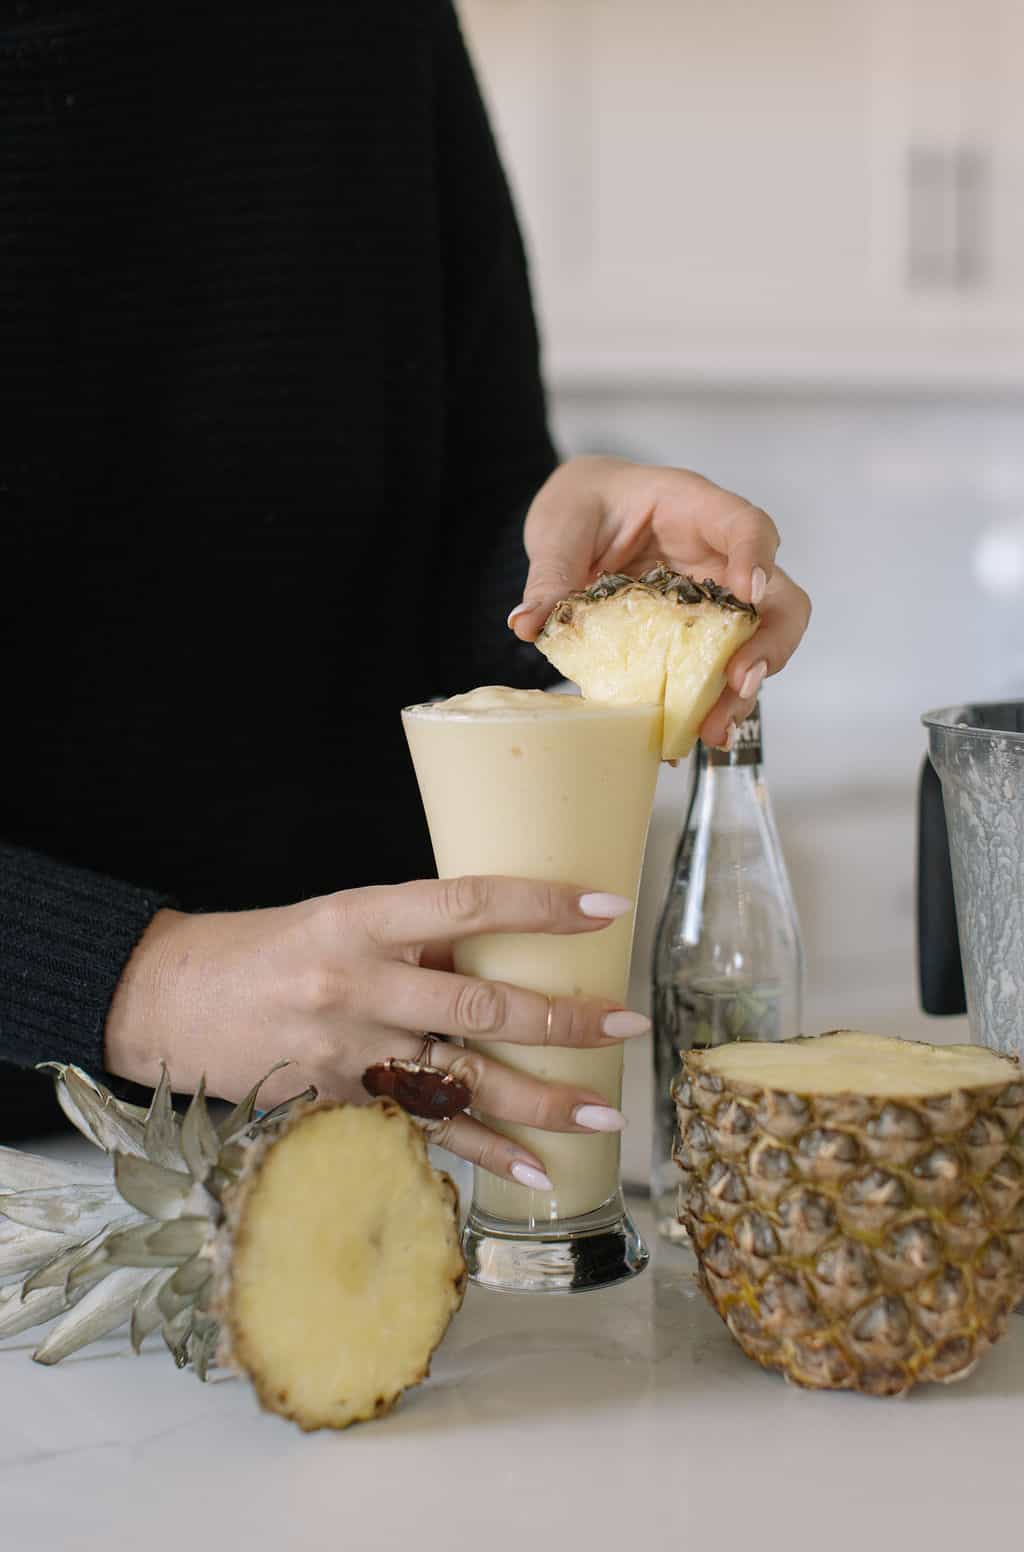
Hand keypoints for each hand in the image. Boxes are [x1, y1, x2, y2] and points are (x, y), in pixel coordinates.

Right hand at [104, 878, 649, 1187]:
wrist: (168, 999)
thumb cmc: (262, 947)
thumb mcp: (337, 915)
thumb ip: (414, 937)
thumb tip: (503, 953)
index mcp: (359, 917)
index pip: (466, 904)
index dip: (540, 905)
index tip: (605, 906)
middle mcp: (356, 984)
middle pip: (476, 1006)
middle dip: (561, 1018)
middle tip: (627, 1023)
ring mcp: (346, 1052)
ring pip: (460, 1080)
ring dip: (540, 1101)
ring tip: (604, 1113)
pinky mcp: (339, 1104)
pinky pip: (425, 1130)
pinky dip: (483, 1154)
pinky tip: (535, 1172)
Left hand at [509, 455, 810, 749]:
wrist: (582, 516)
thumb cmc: (585, 504)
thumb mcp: (561, 527)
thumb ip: (551, 572)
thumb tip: (530, 623)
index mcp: (694, 507)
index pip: (747, 525)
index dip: (757, 557)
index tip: (749, 592)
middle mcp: (720, 558)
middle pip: (779, 598)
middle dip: (769, 645)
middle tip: (739, 681)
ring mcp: (716, 602)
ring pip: (757, 646)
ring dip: (741, 692)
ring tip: (712, 730)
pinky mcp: (696, 640)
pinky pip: (714, 673)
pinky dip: (705, 705)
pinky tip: (682, 737)